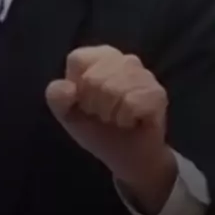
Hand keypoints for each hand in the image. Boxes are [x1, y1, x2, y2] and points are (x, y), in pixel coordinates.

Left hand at [46, 46, 177, 214]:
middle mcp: (123, 59)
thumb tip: (69, 89)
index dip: (77, 87)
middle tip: (103, 114)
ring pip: (114, 89)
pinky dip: (125, 119)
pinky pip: (132, 103)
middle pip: (94, 78)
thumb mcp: (67, 113)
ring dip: (110, 114)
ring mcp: (144, 74)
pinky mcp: (158, 93)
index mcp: (98, 57)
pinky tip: (130, 122)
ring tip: (116, 118)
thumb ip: (56, 96)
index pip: (78, 59)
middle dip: (94, 105)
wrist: (127, 157)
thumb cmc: (97, 128)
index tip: (85, 101)